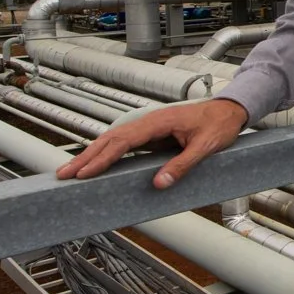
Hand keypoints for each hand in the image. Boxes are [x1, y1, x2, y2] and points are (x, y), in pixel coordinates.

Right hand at [56, 99, 249, 188]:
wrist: (230, 110)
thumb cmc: (219, 124)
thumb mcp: (206, 147)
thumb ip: (182, 164)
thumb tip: (159, 183)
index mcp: (158, 122)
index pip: (123, 141)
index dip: (102, 158)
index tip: (85, 173)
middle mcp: (149, 122)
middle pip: (110, 140)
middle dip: (86, 158)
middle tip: (64, 175)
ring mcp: (148, 128)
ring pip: (114, 141)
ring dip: (92, 156)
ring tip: (72, 172)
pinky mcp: (152, 135)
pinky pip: (125, 144)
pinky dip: (107, 154)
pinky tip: (96, 165)